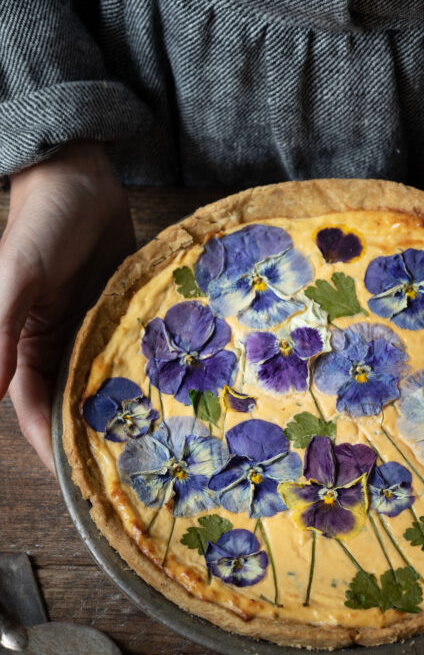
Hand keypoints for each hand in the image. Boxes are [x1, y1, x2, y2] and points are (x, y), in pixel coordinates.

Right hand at [0, 140, 134, 471]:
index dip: (54, 444)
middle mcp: (55, 347)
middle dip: (96, 436)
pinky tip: (176, 394)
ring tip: (162, 443)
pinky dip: (147, 375)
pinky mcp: (120, 316)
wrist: (81, 178)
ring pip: (106, 384)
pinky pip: (132, 354)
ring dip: (126, 410)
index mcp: (20, 348)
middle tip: (135, 469)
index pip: (35, 410)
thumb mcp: (16, 272)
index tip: (82, 476)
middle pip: (73, 405)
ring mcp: (90, 333)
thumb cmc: (41, 222)